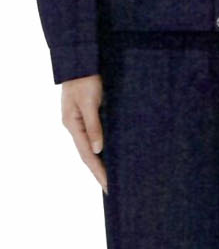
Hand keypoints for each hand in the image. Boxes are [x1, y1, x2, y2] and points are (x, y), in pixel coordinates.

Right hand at [62, 74, 106, 193]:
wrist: (81, 60)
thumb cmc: (85, 79)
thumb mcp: (89, 102)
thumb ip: (94, 125)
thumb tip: (99, 149)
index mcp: (73, 125)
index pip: (88, 156)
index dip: (99, 172)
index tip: (109, 187)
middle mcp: (76, 126)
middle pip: (89, 155)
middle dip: (100, 172)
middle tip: (113, 189)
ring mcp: (81, 121)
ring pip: (93, 147)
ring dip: (103, 161)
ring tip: (114, 176)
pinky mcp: (89, 114)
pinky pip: (97, 136)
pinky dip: (104, 148)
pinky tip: (112, 153)